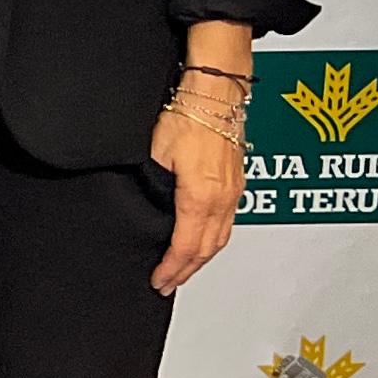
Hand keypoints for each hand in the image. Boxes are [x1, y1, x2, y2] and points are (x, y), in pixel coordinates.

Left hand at [148, 102, 244, 294]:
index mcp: (201, 196)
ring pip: (220, 237)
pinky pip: (227, 222)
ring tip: (184, 270)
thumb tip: (141, 205)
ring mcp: (233, 192)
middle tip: (168, 283)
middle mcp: (223, 199)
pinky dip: (213, 239)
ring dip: (202, 258)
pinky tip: (203, 241)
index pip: (185, 245)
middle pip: (206, 248)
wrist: (214, 94)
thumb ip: (151, 185)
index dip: (172, 267)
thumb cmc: (187, 116)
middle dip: (186, 270)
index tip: (159, 280)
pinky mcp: (236, 183)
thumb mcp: (155, 154)